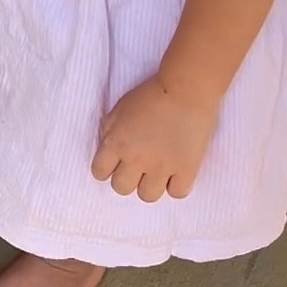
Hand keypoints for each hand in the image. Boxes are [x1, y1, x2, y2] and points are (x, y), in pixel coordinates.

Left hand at [90, 76, 217, 201]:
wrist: (186, 90)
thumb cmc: (150, 94)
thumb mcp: (119, 108)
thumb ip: (109, 131)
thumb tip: (107, 149)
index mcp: (116, 143)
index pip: (99, 172)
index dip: (105, 168)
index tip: (115, 161)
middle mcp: (136, 159)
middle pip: (121, 188)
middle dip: (126, 178)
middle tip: (137, 166)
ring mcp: (162, 167)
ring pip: (147, 196)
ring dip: (149, 185)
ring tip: (157, 172)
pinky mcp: (187, 169)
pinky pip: (177, 193)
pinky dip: (176, 185)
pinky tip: (177, 173)